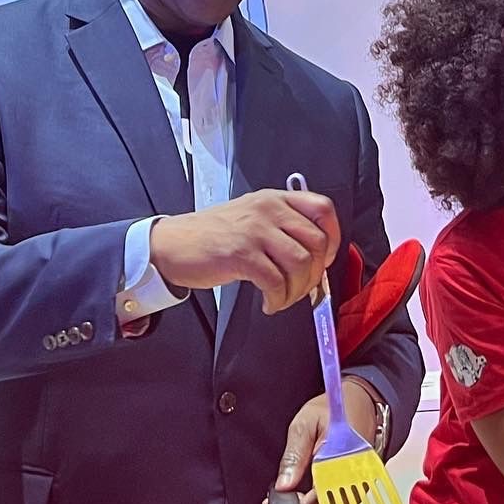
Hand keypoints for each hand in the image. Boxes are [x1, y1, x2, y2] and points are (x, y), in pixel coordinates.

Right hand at [149, 190, 339, 312]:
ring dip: (298, 290)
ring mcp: (255, 230)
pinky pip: (276, 282)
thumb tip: (313, 259)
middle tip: (301, 290)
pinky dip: (278, 300)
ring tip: (283, 299)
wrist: (171, 243)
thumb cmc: (211, 234)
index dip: (333, 238)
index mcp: (275, 199)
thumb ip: (282, 228)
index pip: (323, 209)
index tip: (325, 260)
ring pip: (301, 263)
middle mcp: (269, 209)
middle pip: (316, 242)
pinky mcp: (241, 254)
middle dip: (315, 274)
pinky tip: (268, 303)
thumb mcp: (251, 216)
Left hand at [271, 378, 377, 503]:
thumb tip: (283, 485)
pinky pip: (345, 502)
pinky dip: (327, 502)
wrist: (362, 401)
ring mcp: (362, 480)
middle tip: (287, 498)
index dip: (300, 503)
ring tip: (298, 496)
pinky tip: (313, 494)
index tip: (284, 499)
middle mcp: (356, 471)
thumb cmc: (334, 409)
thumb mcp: (304, 424)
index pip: (321, 493)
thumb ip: (293, 455)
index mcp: (342, 454)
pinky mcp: (363, 484)